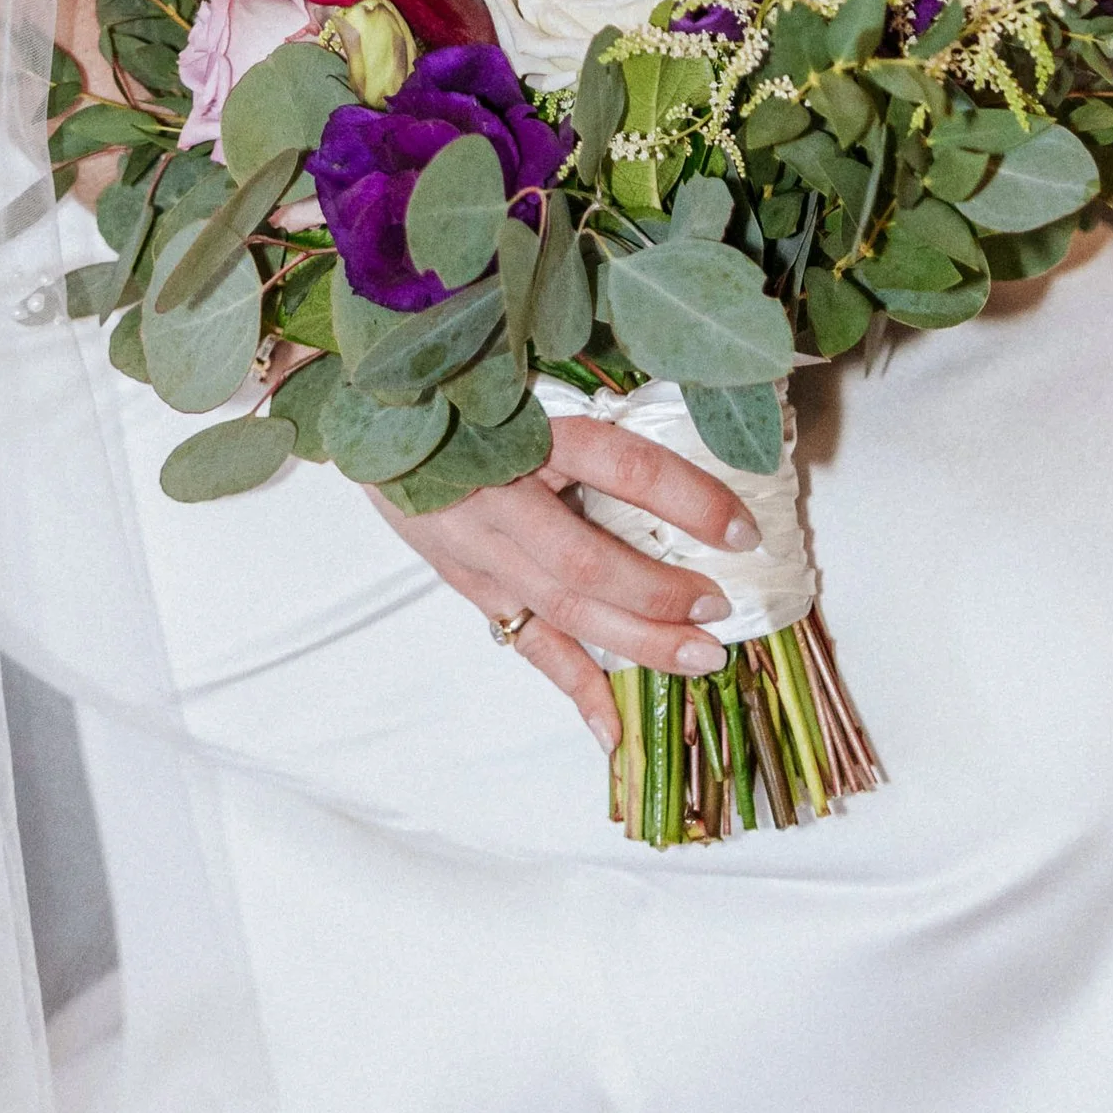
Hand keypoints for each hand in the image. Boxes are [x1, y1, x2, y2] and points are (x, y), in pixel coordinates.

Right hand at [370, 413, 758, 748]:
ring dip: (636, 641)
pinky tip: (614, 731)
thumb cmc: (462, 392)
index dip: (686, 498)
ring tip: (699, 659)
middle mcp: (500, 496)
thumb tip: (690, 422)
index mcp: (524, 432)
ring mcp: (480, 550)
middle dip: (659, 593)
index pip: (620, 466)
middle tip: (719, 608)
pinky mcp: (470, 585)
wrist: (371, 415)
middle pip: (587, 560)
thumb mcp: (520, 381)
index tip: (741, 527)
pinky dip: (574, 688)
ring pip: (563, 610)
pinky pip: (527, 644)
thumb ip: (588, 409)